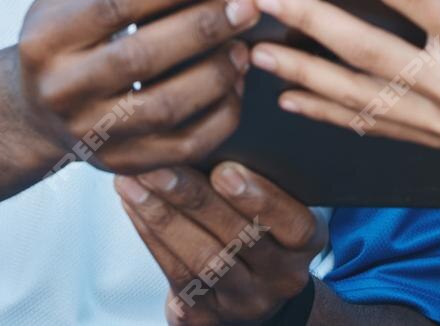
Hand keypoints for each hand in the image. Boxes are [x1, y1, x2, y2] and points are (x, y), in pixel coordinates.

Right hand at [15, 0, 256, 173]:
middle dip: (202, 27)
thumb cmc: (61, 36)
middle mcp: (63, 91)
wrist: (38, 113)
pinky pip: (183, 147)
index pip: (113, 5)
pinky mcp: (123, 164)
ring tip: (243, 44)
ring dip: (215, 73)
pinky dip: (220, 115)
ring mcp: (93, 134)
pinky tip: (235, 83)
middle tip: (245, 4)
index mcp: (44, 40)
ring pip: (165, 107)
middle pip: (141, 57)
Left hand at [115, 162, 324, 324]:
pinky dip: (150, 235)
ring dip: (163, 217)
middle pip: (239, 239)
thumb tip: (210, 132)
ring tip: (134, 181)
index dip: (261, 199)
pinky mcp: (206, 314)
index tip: (224, 170)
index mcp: (307, 242)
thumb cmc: (260, 225)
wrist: (249, 288)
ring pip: (203, 260)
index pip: (295, 225)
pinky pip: (176, 274)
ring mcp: (244, 300)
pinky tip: (132, 204)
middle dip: (194, 199)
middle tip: (160, 167)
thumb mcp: (277, 204)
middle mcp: (281, 276)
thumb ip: (259, 175)